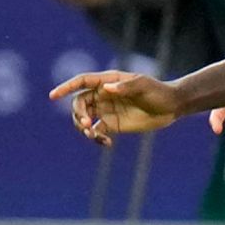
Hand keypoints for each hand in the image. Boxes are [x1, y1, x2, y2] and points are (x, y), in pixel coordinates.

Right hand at [49, 70, 181, 144]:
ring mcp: (107, 110)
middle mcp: (103, 95)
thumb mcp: (144, 86)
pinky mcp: (112, 124)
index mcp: (108, 81)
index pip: (82, 82)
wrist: (171, 106)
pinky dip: (96, 138)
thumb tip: (106, 88)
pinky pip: (96, 132)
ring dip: (82, 127)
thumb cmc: (158, 91)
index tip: (53, 96)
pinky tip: (106, 143)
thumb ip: (126, 86)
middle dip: (77, 113)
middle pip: (79, 102)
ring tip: (93, 135)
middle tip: (86, 124)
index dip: (65, 88)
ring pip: (83, 118)